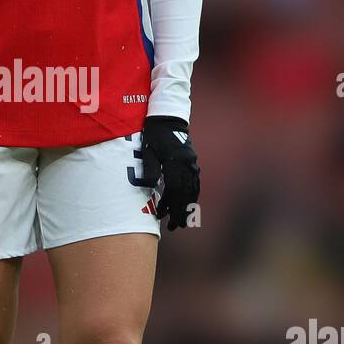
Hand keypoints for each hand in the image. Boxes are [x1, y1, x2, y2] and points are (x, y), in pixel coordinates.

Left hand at [141, 116, 199, 230]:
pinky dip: (192, 195)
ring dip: (188, 206)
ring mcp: (192, 163)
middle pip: (185, 193)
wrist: (168, 118)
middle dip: (181, 211)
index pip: (174, 190)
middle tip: (176, 226)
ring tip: (184, 220)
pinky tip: (188, 203)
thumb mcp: (148, 150)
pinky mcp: (192, 161)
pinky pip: (195, 182)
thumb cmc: (155, 135)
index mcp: (175, 162)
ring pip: (193, 189)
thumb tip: (150, 186)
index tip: (162, 216)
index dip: (169, 205)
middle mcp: (187, 164)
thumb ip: (150, 168)